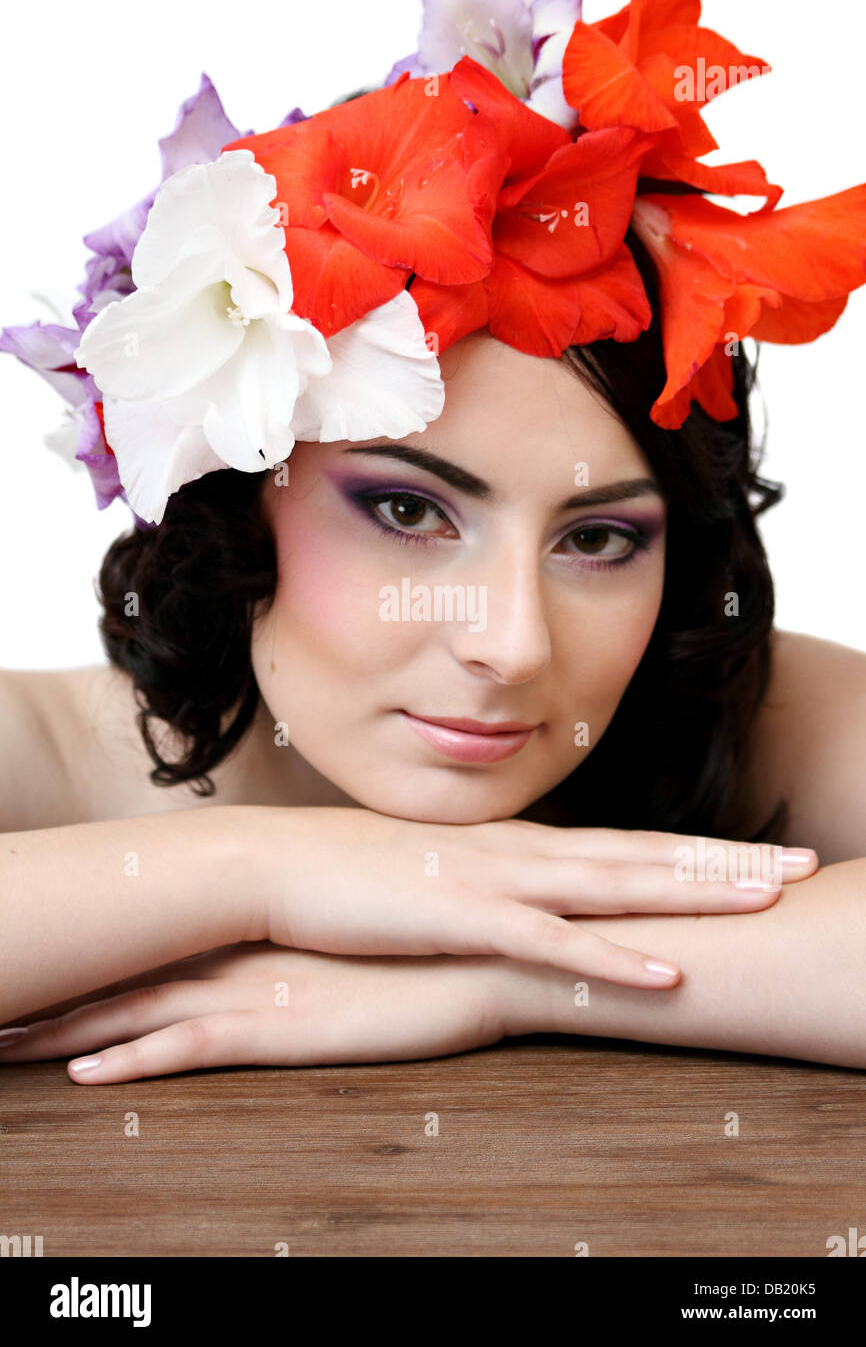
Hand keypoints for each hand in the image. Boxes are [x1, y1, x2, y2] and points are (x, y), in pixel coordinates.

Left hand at [0, 942, 520, 1083]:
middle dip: (65, 990)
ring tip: (9, 1040)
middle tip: (4, 1002)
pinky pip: (187, 1049)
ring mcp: (256, 990)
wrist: (481, 952)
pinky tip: (85, 1076)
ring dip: (72, 1029)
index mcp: (262, 929)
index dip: (105, 953)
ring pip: (139, 1010)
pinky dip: (131, 1064)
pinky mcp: (278, 1029)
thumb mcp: (361, 941)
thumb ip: (323, 941)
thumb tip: (304, 942)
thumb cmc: (431, 946)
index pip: (164, 940)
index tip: (58, 960)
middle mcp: (244, 953)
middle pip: (132, 972)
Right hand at [262, 807, 818, 988]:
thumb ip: (489, 885)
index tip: (763, 855)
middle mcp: (522, 852)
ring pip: (615, 886)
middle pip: (643, 855)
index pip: (627, 845)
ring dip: (693, 894)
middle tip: (805, 867)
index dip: (700, 851)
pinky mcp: (462, 918)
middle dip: (727, 862)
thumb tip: (529, 899)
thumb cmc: (354, 878)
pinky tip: (666, 974)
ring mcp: (496, 881)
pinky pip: (551, 943)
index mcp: (519, 845)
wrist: (275, 867)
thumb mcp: (438, 878)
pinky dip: (612, 958)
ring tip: (766, 900)